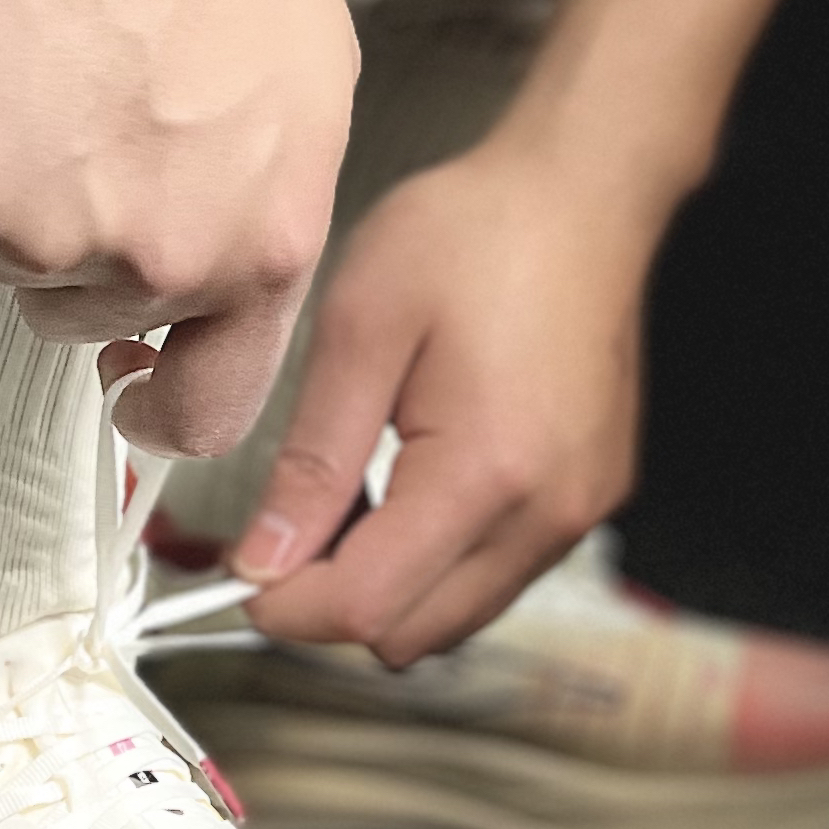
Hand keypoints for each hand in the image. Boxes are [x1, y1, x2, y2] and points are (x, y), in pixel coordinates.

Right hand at [0, 0, 356, 457]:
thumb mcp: (305, 98)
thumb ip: (258, 210)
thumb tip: (211, 276)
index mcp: (265, 253)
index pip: (209, 409)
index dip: (156, 407)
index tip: (127, 387)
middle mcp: (164, 265)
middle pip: (78, 315)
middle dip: (71, 239)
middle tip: (79, 117)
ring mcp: (53, 232)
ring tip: (35, 71)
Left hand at [230, 143, 659, 664]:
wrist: (581, 193)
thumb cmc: (475, 234)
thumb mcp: (360, 331)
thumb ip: (311, 460)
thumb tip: (264, 559)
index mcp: (486, 471)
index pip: (368, 604)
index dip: (287, 604)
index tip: (240, 570)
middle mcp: (547, 513)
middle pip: (413, 635)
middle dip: (333, 604)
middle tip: (282, 535)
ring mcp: (577, 513)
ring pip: (454, 620)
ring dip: (387, 588)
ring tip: (345, 504)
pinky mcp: (588, 500)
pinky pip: (494, 578)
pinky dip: (436, 564)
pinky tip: (404, 492)